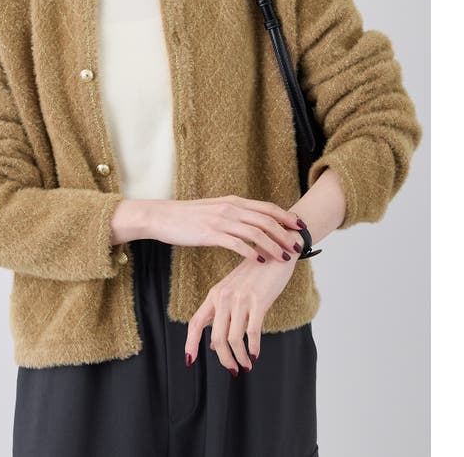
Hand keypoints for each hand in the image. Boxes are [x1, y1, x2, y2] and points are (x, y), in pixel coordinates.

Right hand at [148, 196, 305, 263]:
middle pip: (266, 220)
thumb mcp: (215, 209)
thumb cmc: (189, 216)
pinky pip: (237, 243)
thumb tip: (251, 223)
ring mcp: (221, 220)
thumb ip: (234, 214)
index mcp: (234, 201)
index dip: (286, 216)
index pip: (267, 207)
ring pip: (256, 232)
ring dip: (273, 245)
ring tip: (284, 257)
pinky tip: (260, 261)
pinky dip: (252, 252)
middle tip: (298, 246)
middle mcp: (231, 208)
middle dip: (285, 234)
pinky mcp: (211, 233)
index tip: (300, 226)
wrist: (163, 216)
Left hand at [184, 252, 298, 373]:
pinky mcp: (258, 300)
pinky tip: (255, 354)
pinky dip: (253, 347)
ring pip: (233, 338)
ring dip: (240, 357)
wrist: (274, 251)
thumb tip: (214, 344)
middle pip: (216, 337)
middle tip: (234, 370)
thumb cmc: (255, 275)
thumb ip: (222, 315)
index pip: (195, 322)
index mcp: (215, 295)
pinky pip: (252, 331)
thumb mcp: (234, 292)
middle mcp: (224, 297)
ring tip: (247, 365)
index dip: (190, 343)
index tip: (189, 361)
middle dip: (224, 359)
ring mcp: (240, 299)